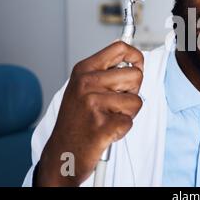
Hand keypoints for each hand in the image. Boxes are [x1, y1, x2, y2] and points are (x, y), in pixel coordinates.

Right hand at [35, 41, 143, 185]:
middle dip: (132, 91)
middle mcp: (87, 83)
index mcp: (84, 70)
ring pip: (136, 101)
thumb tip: (131, 56)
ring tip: (108, 118)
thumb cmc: (77, 120)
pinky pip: (130, 121)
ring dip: (127, 113)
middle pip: (136, 75)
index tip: (137, 65)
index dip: (136, 56)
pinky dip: (122, 129)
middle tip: (115, 103)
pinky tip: (106, 130)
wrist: (63, 152)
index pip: (120, 48)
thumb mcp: (83, 87)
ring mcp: (93, 103)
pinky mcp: (102, 125)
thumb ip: (105, 71)